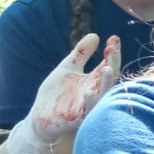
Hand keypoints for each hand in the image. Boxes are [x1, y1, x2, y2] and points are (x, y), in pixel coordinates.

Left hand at [6, 33, 120, 153]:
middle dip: (113, 64)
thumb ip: (81, 54)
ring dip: (106, 83)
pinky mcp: (77, 118)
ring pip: (103, 95)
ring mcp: (87, 106)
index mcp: (94, 81)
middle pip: (109, 78)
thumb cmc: (55, 94)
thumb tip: (95, 35)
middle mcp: (95, 92)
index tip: (114, 38)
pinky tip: (89, 92)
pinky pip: (87, 111)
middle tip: (112, 50)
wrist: (40, 117)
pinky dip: (90, 102)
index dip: (113, 52)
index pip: (109, 64)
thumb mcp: (67, 68)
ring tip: (108, 69)